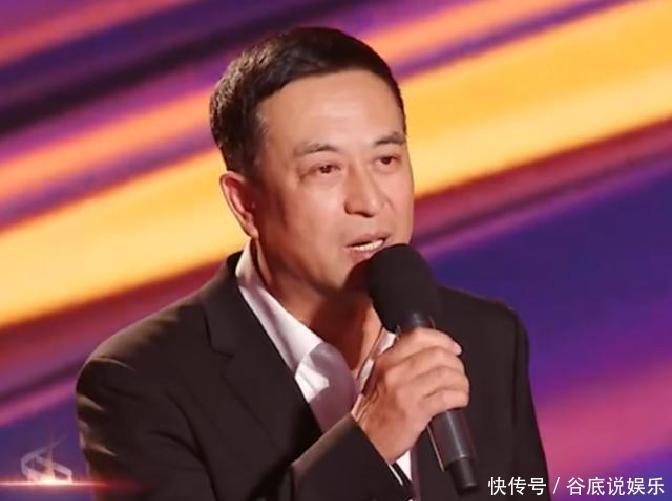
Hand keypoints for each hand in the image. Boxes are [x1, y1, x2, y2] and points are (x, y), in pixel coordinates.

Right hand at [351, 327, 468, 462]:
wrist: (366, 439)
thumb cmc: (375, 411)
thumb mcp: (381, 376)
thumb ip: (401, 360)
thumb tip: (432, 350)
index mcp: (387, 360)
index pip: (419, 336)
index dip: (442, 339)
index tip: (453, 347)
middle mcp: (395, 371)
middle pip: (437, 354)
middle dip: (455, 363)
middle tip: (458, 371)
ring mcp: (405, 391)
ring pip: (445, 374)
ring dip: (460, 381)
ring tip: (460, 387)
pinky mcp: (416, 411)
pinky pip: (446, 396)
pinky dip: (459, 396)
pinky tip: (459, 400)